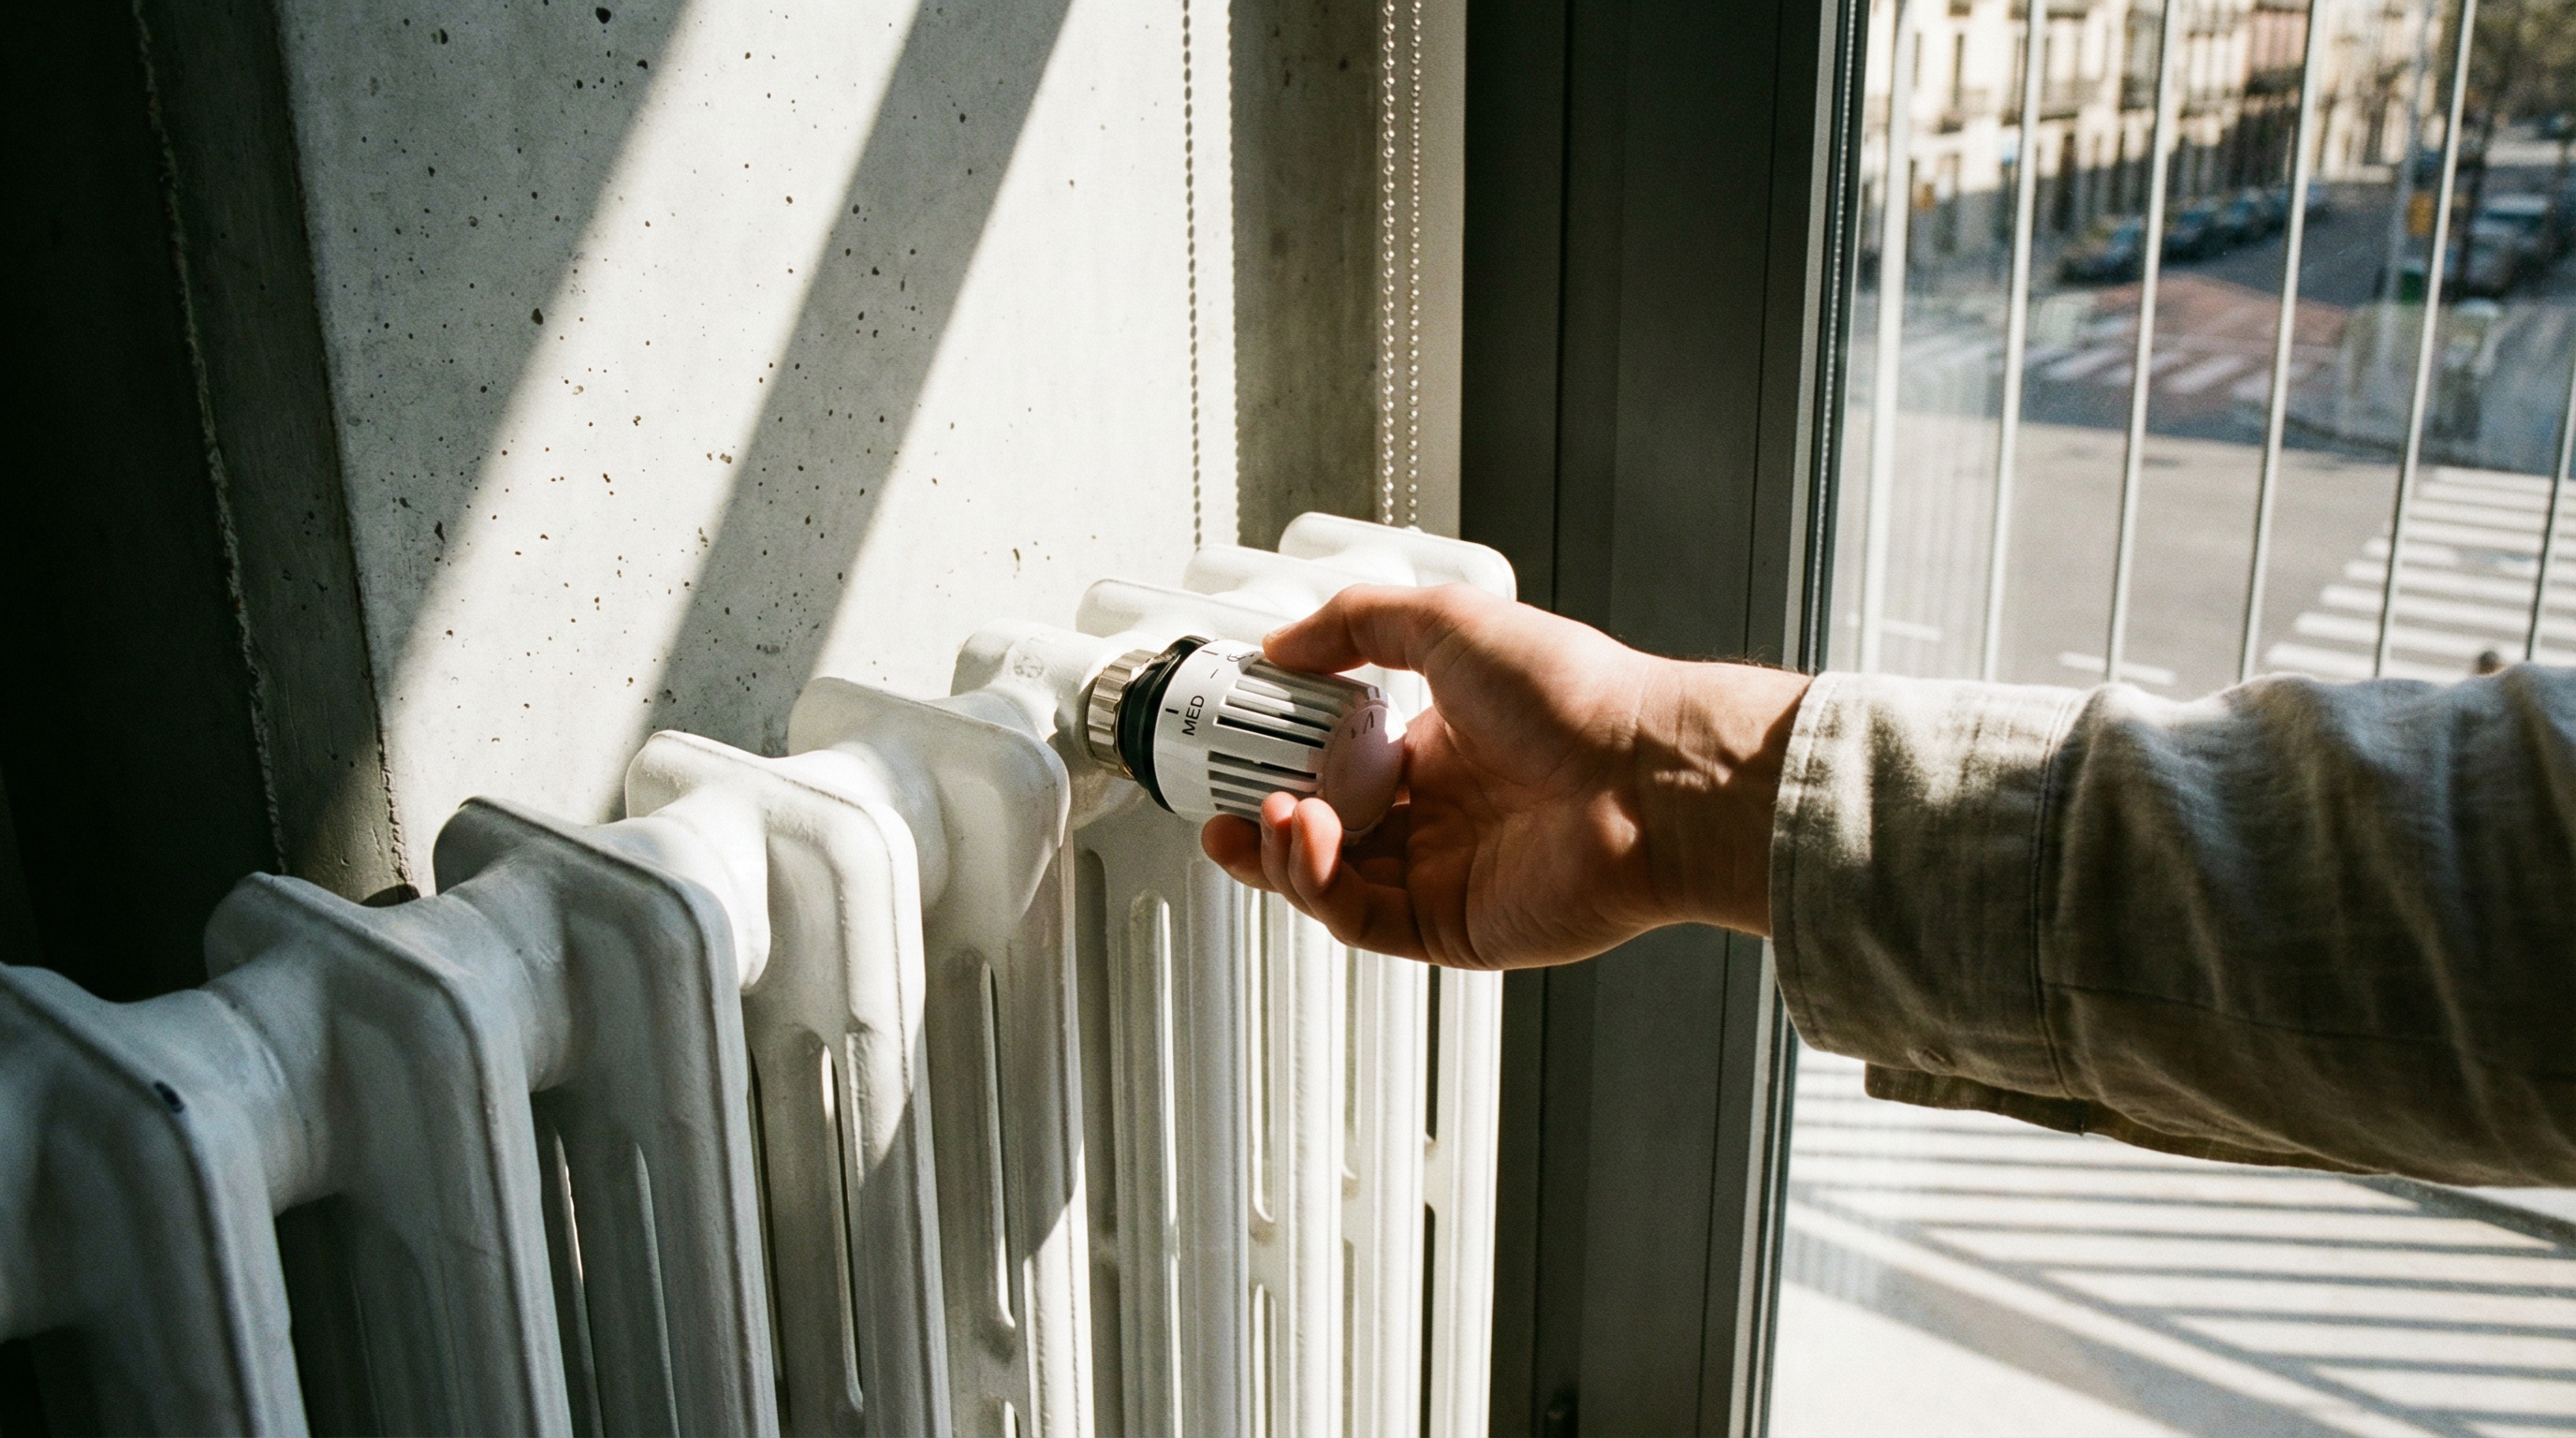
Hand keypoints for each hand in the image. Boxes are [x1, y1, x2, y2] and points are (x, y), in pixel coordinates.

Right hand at [1199, 584, 1810, 968]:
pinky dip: (1318, 885)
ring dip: (1283, 852)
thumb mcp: (1452, 621)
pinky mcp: (1450, 929)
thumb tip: (1283, 643)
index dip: (1282, 760)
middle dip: (1264, 820)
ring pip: (1331, 882)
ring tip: (1273, 816)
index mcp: (1441, 747)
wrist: (1651, 776)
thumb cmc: (1581, 697)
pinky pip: (1359, 920)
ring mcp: (1444, 875)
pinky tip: (1307, 841)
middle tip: (1222, 801)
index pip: (1339, 763)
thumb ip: (1358, 623)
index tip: (1236, 745)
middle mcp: (1441, 815)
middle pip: (1325, 832)